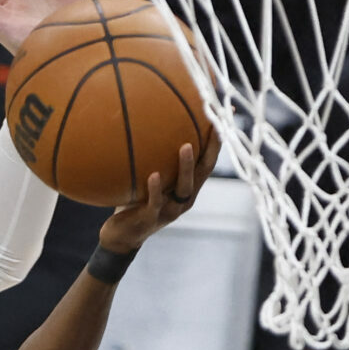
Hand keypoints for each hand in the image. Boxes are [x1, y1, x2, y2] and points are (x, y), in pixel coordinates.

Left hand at [96, 131, 218, 253]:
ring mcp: (170, 209)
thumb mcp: (149, 177)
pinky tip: (153, 175)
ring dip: (186, 167)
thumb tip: (150, 119)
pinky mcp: (151, 218)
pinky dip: (155, 189)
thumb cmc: (136, 201)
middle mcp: (185, 198)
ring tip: (185, 146)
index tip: (226, 112)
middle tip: (215, 124)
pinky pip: (155, 202)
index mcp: (188, 187)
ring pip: (184, 187)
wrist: (122, 236)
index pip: (208, 159)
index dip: (218, 138)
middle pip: (204, 171)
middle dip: (211, 148)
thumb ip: (155, 158)